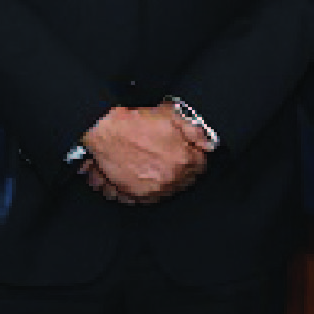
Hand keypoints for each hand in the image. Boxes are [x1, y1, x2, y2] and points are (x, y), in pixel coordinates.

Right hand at [80, 105, 206, 202]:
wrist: (106, 132)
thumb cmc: (135, 123)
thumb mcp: (170, 116)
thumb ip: (194, 131)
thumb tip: (207, 143)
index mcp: (182, 160)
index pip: (200, 165)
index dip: (195, 156)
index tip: (190, 152)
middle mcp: (170, 178)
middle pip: (186, 179)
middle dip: (183, 168)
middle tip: (172, 157)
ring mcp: (153, 189)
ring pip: (170, 189)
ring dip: (167, 179)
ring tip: (157, 165)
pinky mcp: (137, 194)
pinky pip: (152, 197)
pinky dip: (151, 189)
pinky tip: (146, 176)